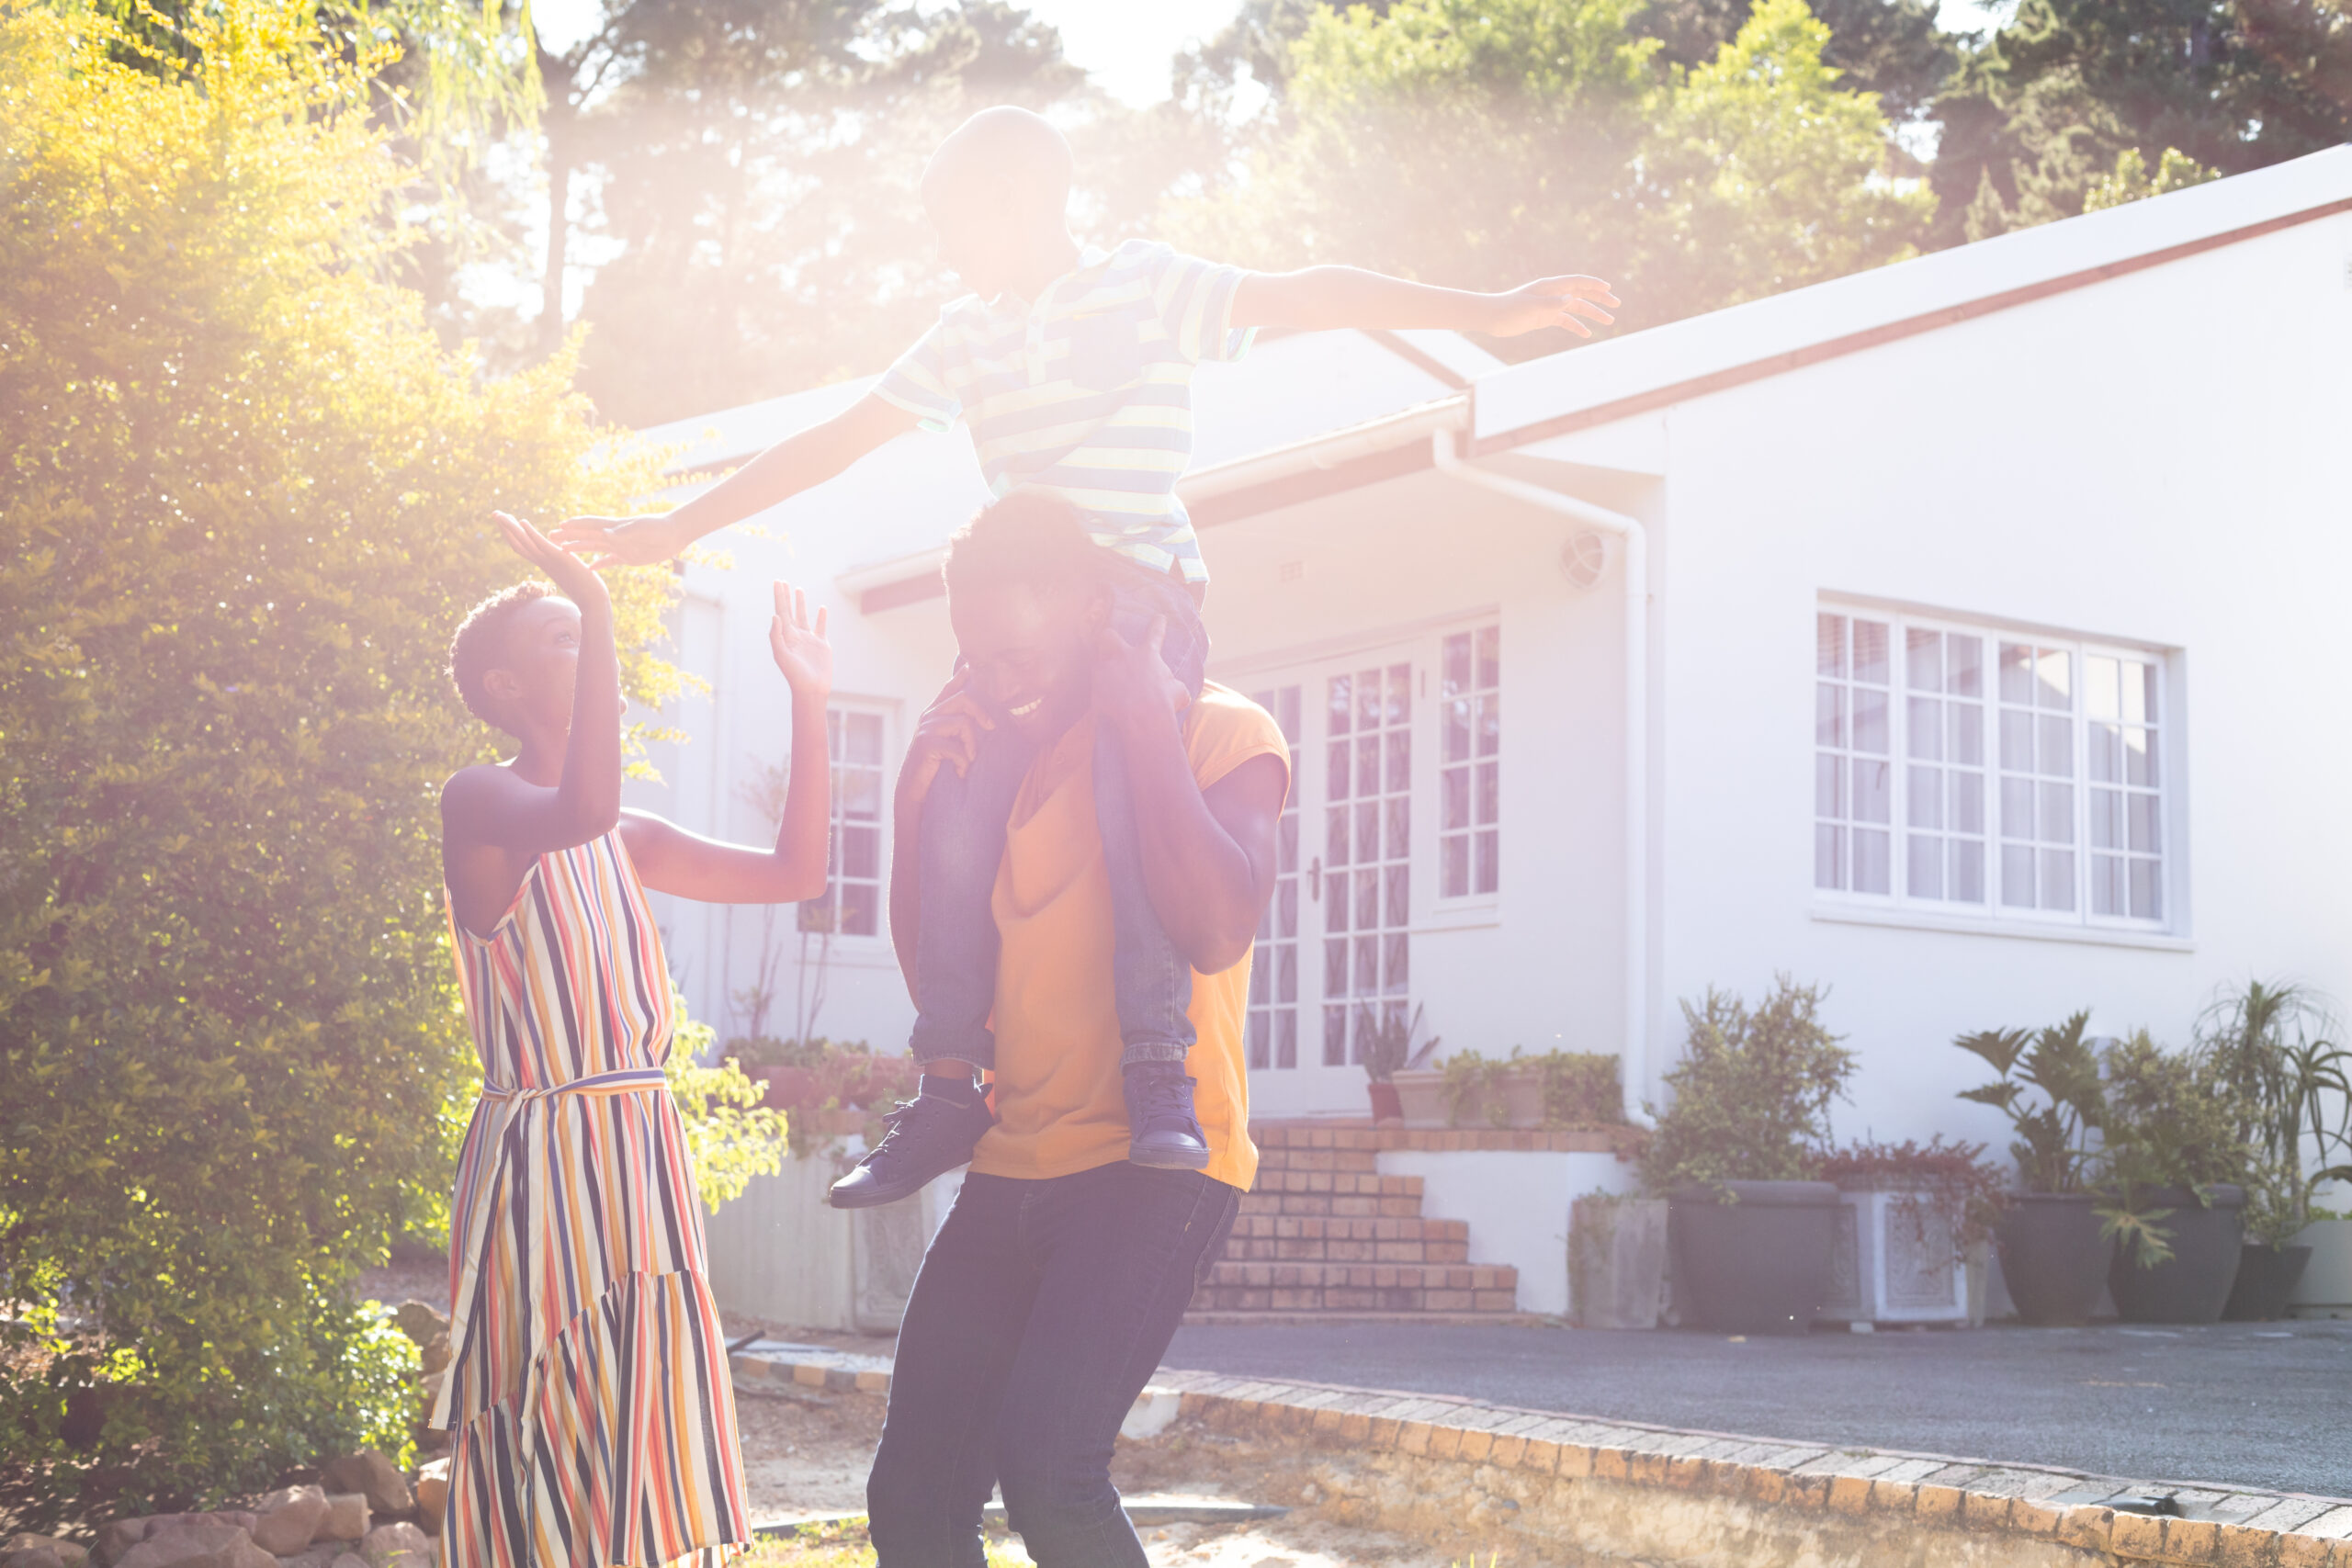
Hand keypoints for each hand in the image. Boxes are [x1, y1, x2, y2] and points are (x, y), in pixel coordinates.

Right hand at [492, 511, 608, 612]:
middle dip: (505, 528)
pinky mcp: (560, 559)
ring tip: (499, 514)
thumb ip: (562, 561)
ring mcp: (549, 561)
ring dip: (511, 528)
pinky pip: (541, 544)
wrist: (594, 602)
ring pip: (524, 543)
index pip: (522, 547)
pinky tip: (522, 521)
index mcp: (544, 563)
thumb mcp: (570, 570)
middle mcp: (543, 562)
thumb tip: (560, 552)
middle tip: (494, 512)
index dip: (512, 535)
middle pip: (518, 543)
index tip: (504, 521)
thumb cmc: (586, 589)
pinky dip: (530, 533)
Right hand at [547, 512, 681, 569]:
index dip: (575, 526)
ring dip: (578, 548)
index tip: (559, 527)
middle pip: (586, 535)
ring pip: (594, 547)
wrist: (675, 534)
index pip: (590, 525)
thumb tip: (605, 534)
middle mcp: (614, 536)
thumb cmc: (660, 528)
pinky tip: (589, 569)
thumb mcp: (642, 529)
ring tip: (562, 550)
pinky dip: (599, 564)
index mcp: (615, 527)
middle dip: (569, 536)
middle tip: (550, 537)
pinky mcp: (628, 557)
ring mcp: (620, 546)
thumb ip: (623, 532)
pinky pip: (609, 561)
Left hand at [767, 580, 832, 696]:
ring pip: (804, 616)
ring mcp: (809, 638)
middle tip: (782, 581)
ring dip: (801, 603)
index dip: (779, 596)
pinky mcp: (822, 644)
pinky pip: (821, 627)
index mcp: (785, 636)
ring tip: (798, 589)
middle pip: (790, 610)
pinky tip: (822, 608)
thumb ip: (776, 635)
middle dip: (785, 596)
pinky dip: (821, 617)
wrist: (811, 688)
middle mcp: (795, 635)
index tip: (777, 582)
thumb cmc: (794, 674)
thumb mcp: (781, 655)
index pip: (780, 611)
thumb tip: (776, 616)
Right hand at [894, 669, 991, 815]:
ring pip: (964, 724)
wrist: (914, 790)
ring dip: (972, 747)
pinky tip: (959, 772)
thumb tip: (984, 721)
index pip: (948, 689)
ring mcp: (926, 728)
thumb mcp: (948, 744)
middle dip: (982, 713)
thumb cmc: (935, 768)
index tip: (970, 664)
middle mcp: (929, 716)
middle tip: (991, 728)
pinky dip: (963, 763)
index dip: (960, 676)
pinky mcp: (926, 743)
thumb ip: (959, 729)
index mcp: (934, 714)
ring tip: (967, 762)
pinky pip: (958, 748)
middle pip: (963, 699)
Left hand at [1092, 613, 1186, 738]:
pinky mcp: (1095, 686)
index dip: (1158, 624)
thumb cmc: (1166, 703)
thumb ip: (1173, 685)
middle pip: (1109, 636)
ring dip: (1101, 667)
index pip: (1155, 633)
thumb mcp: (1179, 692)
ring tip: (1105, 677)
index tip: (1159, 617)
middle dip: (1109, 638)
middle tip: (1111, 643)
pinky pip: (1094, 686)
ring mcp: (1107, 670)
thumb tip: (1176, 689)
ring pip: (1096, 660)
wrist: (1144, 719)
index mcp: (1148, 654)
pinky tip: (1102, 700)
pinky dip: (1098, 692)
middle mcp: (1124, 656)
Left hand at [1485, 275, 1619, 338]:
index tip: (1609, 288)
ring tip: (1609, 321)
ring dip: (1592, 314)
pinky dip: (1576, 326)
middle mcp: (1553, 294)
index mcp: (1550, 286)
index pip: (1577, 282)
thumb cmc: (1509, 309)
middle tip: (1616, 304)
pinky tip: (1587, 334)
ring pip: (1576, 308)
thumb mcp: (1530, 306)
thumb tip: (1571, 298)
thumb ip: (1551, 302)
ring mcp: (1550, 305)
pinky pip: (1565, 321)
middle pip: (1582, 293)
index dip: (1594, 284)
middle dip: (1600, 298)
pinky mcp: (1545, 317)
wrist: (1492, 317)